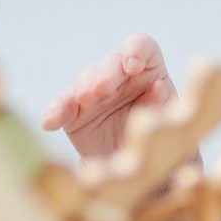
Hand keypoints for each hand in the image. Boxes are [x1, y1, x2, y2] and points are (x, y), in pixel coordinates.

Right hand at [40, 33, 176, 159]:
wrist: (139, 173)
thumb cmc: (162, 143)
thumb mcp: (170, 127)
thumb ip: (165, 106)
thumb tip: (158, 87)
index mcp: (148, 71)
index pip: (142, 47)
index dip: (136, 50)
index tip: (133, 67)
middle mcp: (119, 77)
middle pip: (110, 64)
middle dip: (106, 73)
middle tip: (103, 88)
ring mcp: (94, 93)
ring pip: (85, 80)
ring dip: (85, 87)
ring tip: (86, 99)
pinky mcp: (74, 113)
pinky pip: (62, 107)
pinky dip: (55, 112)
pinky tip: (50, 123)